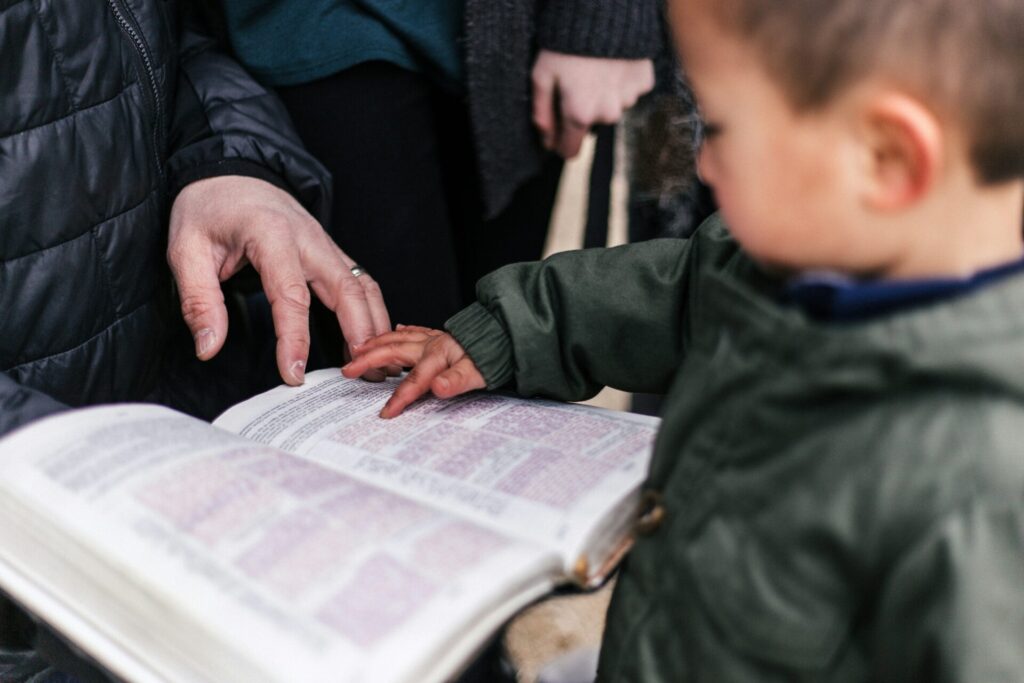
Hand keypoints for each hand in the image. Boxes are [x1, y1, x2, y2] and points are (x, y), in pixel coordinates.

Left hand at [168, 175, 391, 384]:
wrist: (231, 171)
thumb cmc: (208, 209)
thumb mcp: (185, 251)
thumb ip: (199, 301)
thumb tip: (209, 347)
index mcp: (271, 235)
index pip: (291, 295)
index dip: (294, 339)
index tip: (293, 375)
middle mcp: (309, 238)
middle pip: (347, 290)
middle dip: (360, 334)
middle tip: (363, 376)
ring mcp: (326, 244)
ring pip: (364, 286)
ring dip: (375, 325)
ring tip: (378, 365)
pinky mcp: (332, 252)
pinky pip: (362, 283)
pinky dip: (373, 312)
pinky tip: (371, 340)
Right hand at [342, 326, 485, 417]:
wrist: (509, 334)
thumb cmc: (495, 355)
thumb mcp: (481, 373)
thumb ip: (457, 380)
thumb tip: (438, 388)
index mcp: (439, 355)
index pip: (414, 381)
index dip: (399, 398)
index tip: (385, 414)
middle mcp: (432, 344)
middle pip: (394, 351)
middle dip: (370, 360)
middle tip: (349, 369)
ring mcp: (435, 338)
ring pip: (399, 338)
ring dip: (377, 343)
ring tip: (358, 348)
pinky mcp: (440, 335)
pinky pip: (415, 331)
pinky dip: (401, 331)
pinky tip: (396, 330)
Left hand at [531, 50, 654, 157]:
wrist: (604, 12)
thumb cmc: (565, 44)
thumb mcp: (541, 76)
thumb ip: (541, 113)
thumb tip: (546, 141)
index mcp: (579, 115)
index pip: (570, 150)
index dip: (560, 143)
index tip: (557, 132)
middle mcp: (607, 114)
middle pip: (591, 126)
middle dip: (583, 112)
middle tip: (576, 84)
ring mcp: (628, 99)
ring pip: (612, 108)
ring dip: (603, 96)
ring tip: (595, 70)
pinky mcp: (644, 83)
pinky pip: (630, 90)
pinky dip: (621, 82)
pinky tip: (612, 65)